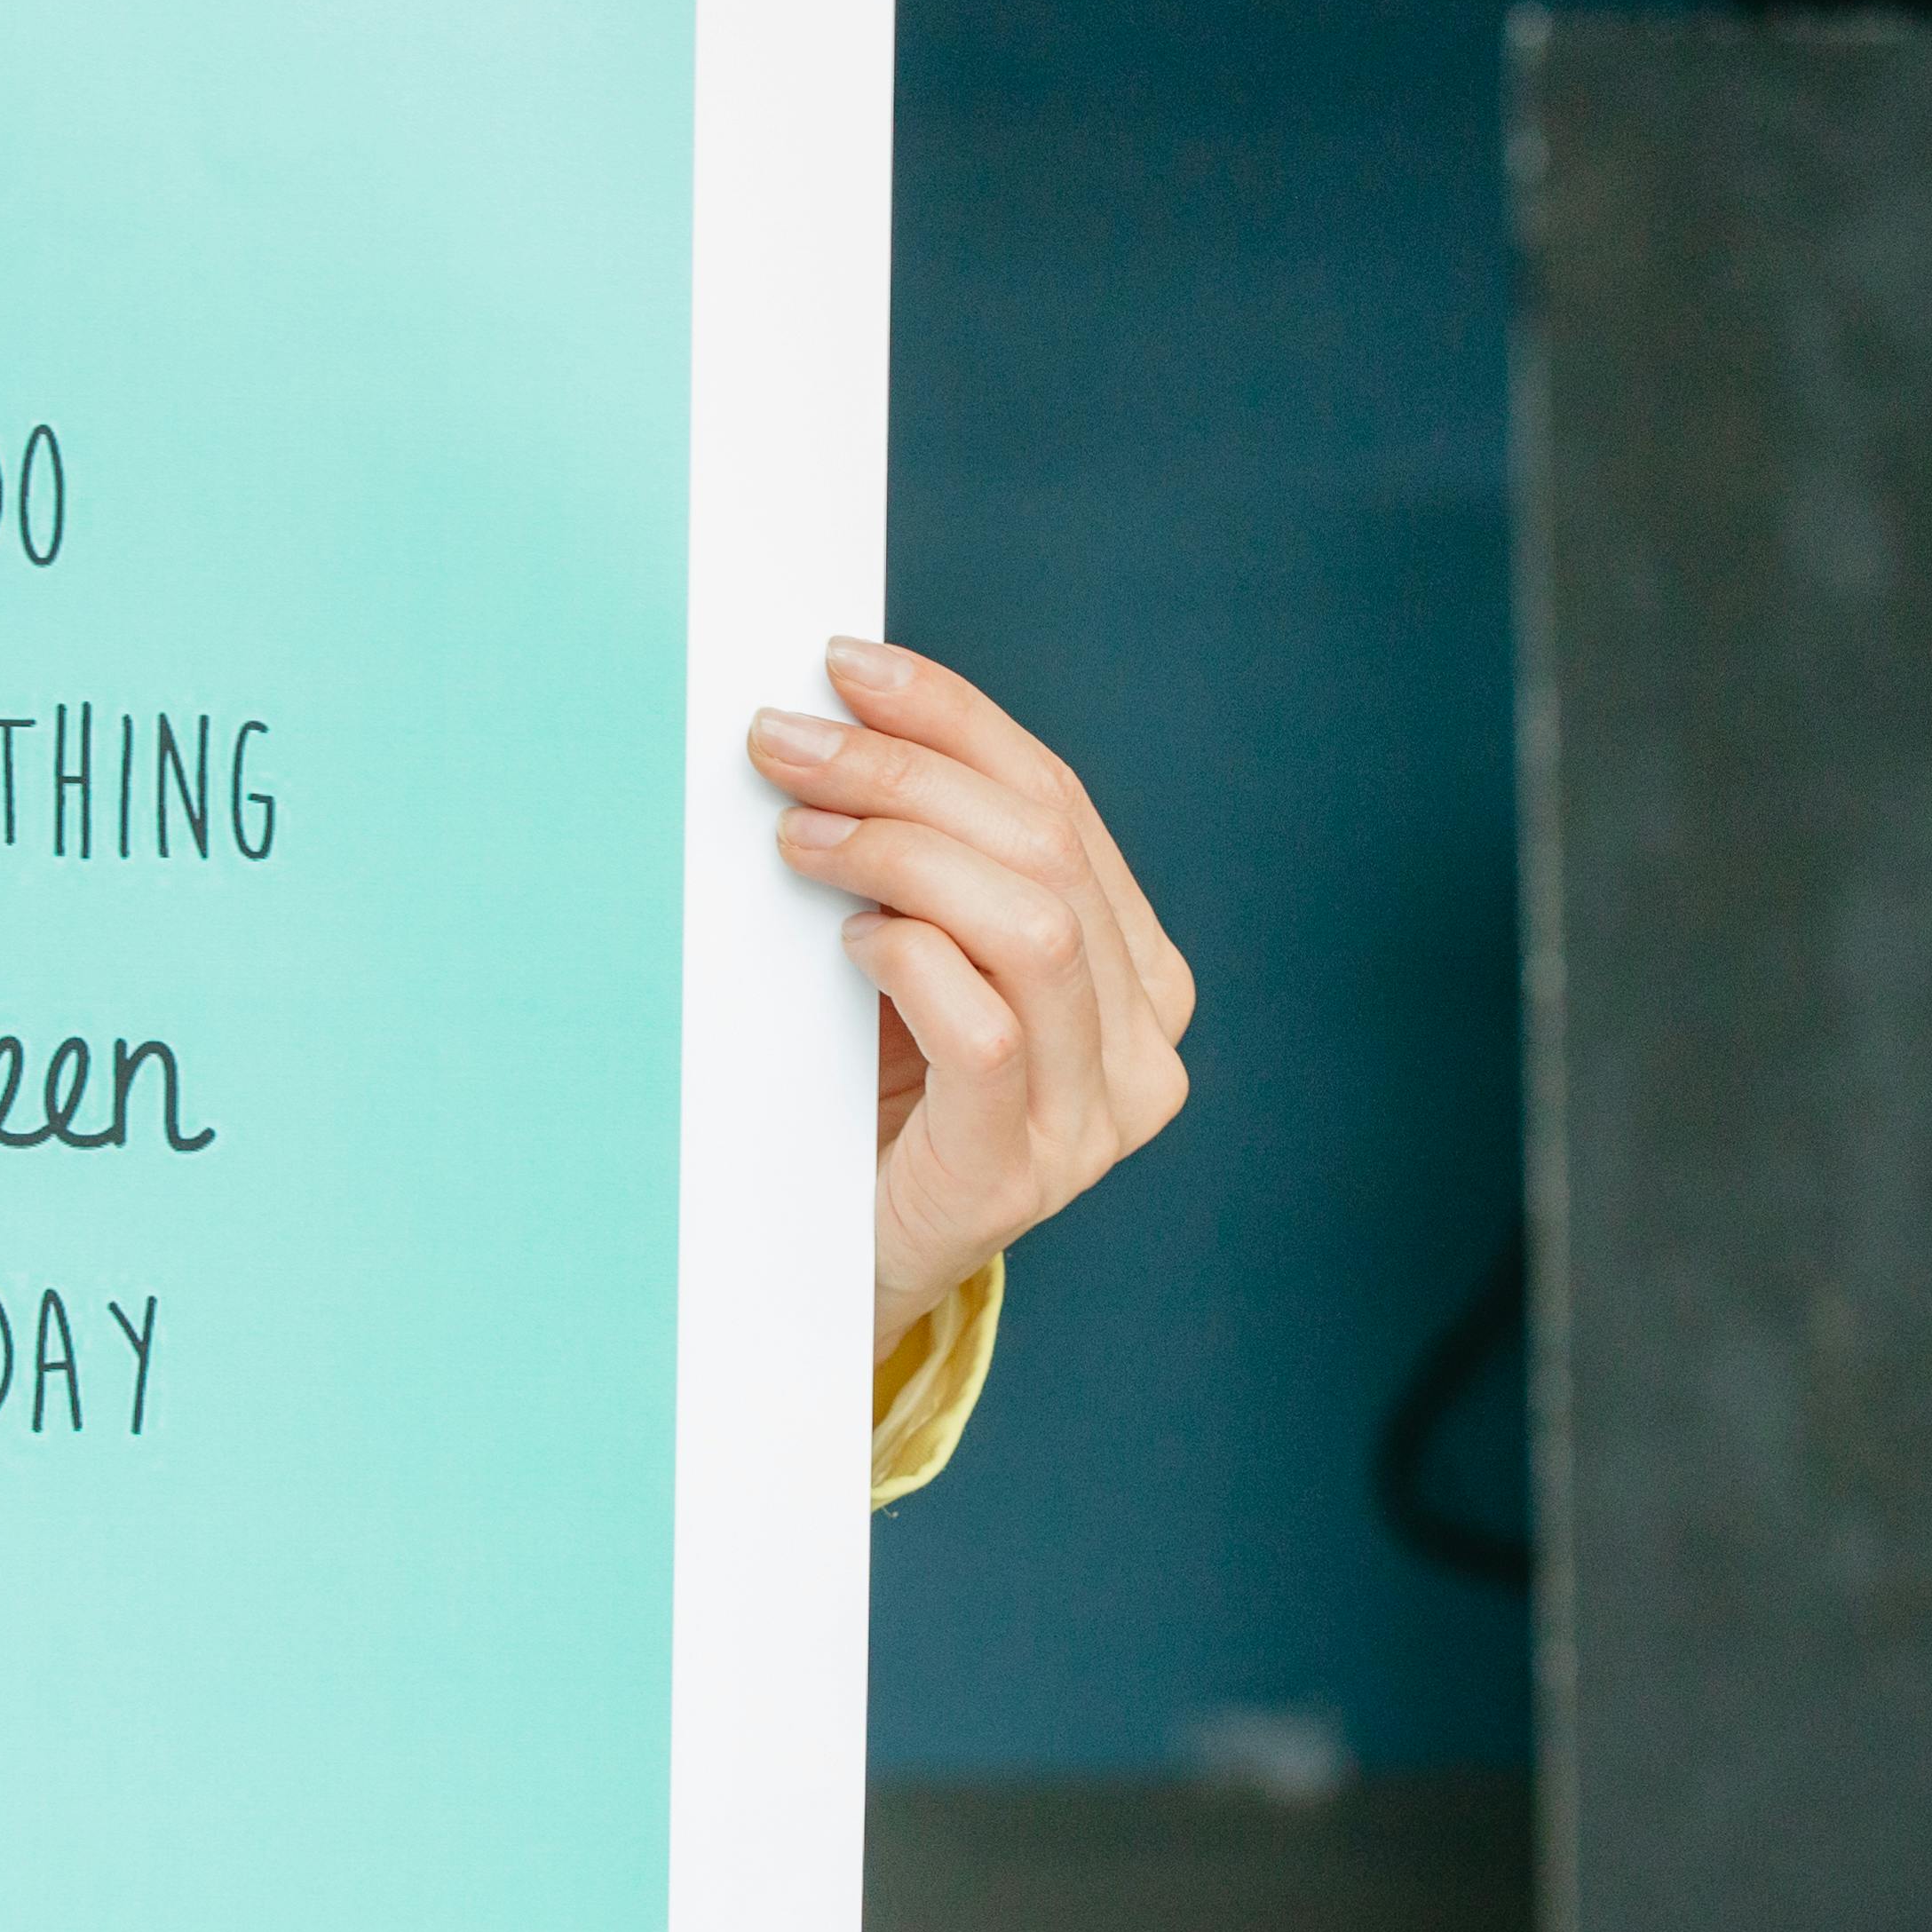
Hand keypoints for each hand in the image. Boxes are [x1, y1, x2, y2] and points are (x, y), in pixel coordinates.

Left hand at [750, 638, 1194, 1346]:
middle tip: (787, 744)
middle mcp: (1144, 1037)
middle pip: (1044, 847)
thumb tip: (840, 714)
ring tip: (800, 835)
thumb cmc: (877, 1099)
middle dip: (906, 770)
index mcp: (1137, 967)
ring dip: (900, 850)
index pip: (1060, 802)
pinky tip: (849, 944)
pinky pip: (985, 1032)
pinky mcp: (1023, 1172)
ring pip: (1030, 926)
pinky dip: (911, 960)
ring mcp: (1097, 1114)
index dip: (954, 718)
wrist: (844, 1265)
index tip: (848, 665)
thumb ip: (929, 861)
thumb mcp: (921, 957)